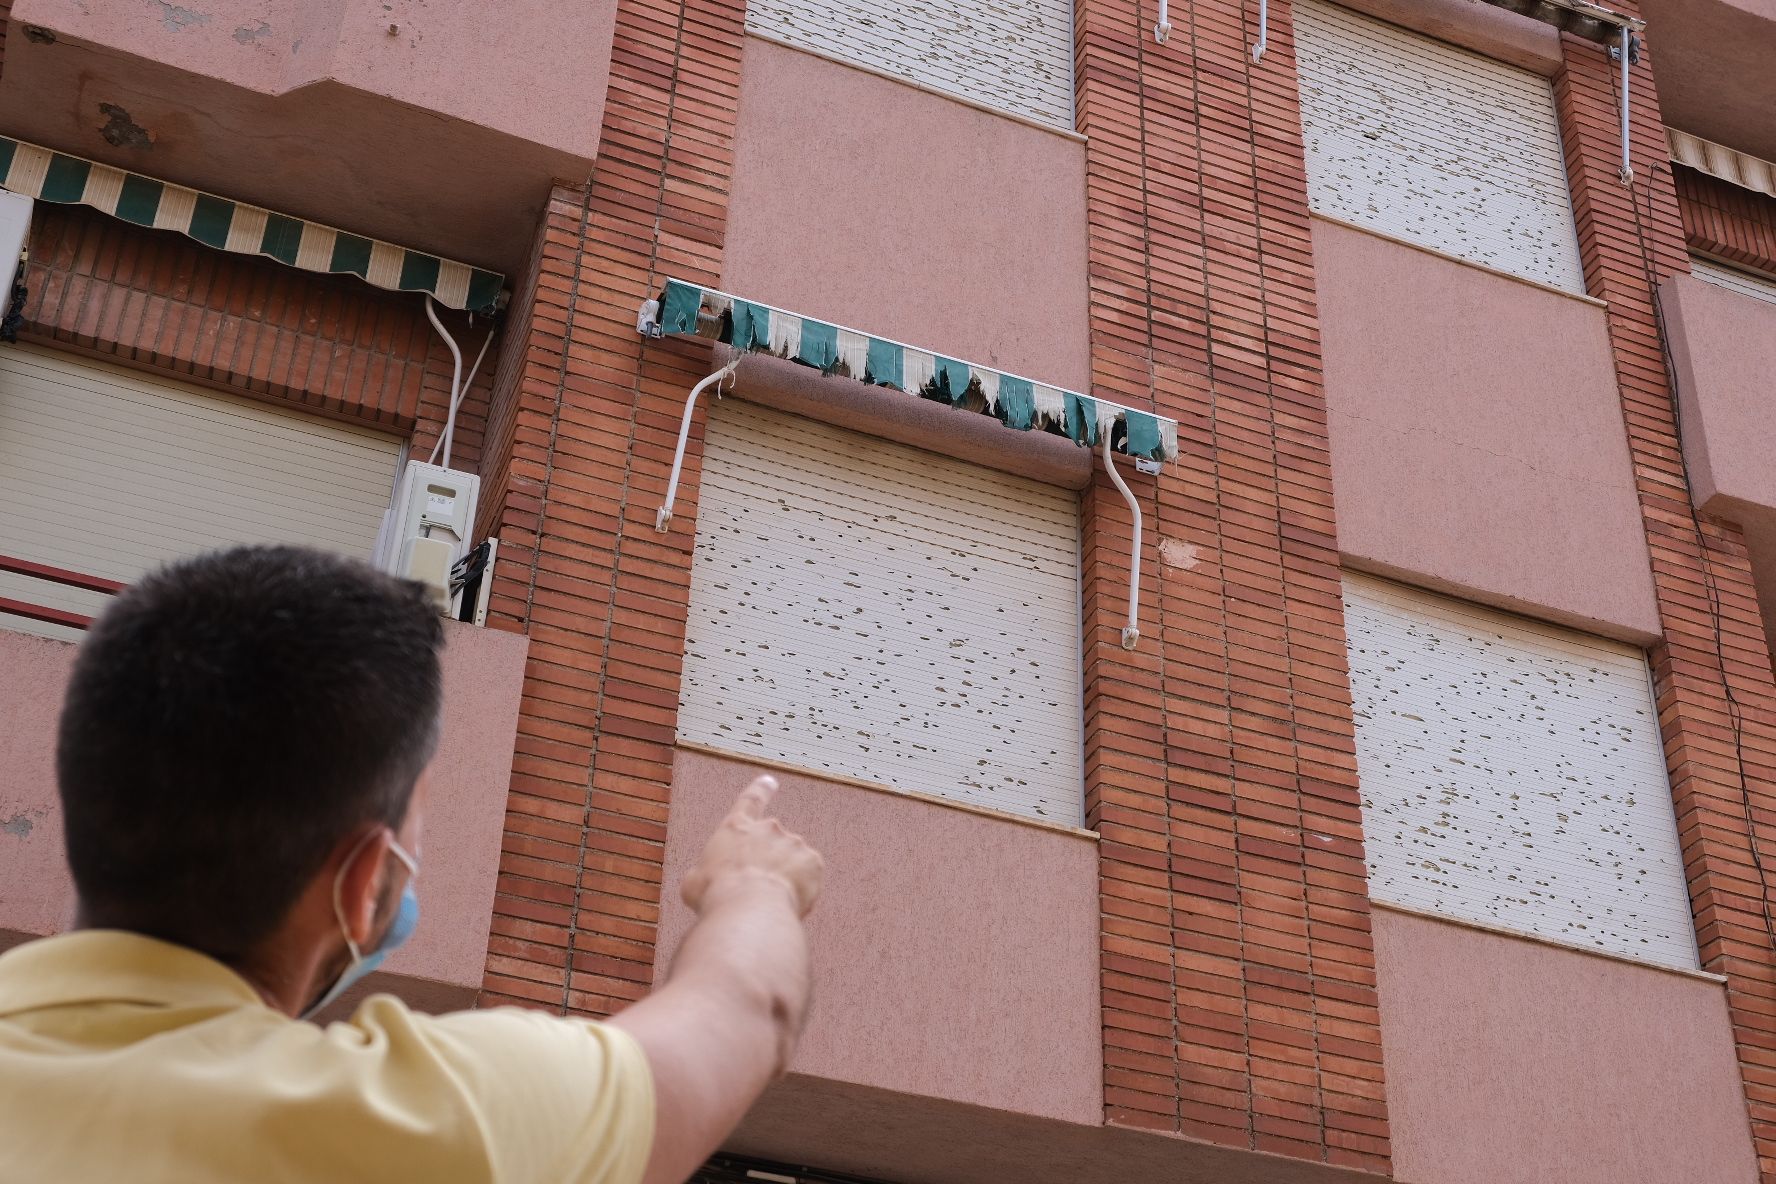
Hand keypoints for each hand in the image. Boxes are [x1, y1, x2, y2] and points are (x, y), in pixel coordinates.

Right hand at [681, 775, 823, 918]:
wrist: (748, 907)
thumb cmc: (715, 894)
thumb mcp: (694, 881)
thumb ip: (706, 872)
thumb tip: (705, 879)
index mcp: (736, 827)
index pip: (750, 801)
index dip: (760, 790)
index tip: (770, 781)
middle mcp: (768, 828)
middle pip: (773, 843)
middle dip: (769, 864)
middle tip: (757, 891)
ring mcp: (793, 843)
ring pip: (792, 862)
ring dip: (784, 878)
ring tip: (768, 901)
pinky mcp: (812, 861)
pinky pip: (809, 876)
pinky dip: (802, 889)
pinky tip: (787, 901)